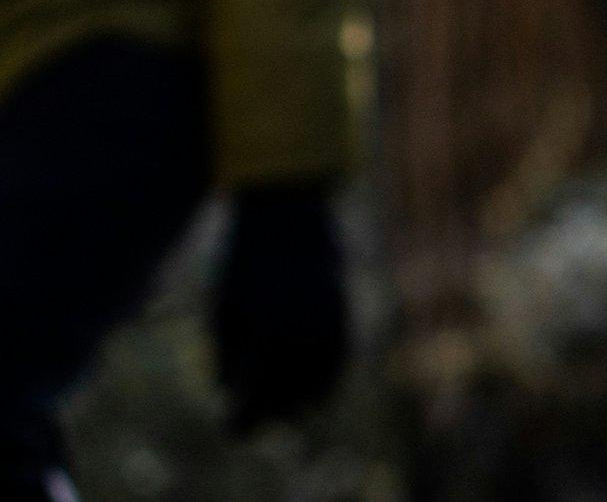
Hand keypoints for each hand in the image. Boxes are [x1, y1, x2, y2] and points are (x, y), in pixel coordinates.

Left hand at [210, 182, 348, 431]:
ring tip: (285, 415)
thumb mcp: (223, 307)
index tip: (231, 433)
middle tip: (251, 430)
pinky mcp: (344, 310)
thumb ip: (225, 354)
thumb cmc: (245, 259)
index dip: (244, 419)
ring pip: (320, 380)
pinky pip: (340, 358)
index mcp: (270, 334)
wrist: (290, 212)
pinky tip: (315, 390)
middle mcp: (305, 333)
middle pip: (289, 396)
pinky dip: (328, 378)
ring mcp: (329, 322)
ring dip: (301, 402)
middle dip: (270, 416)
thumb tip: (225, 391)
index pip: (258, 395)